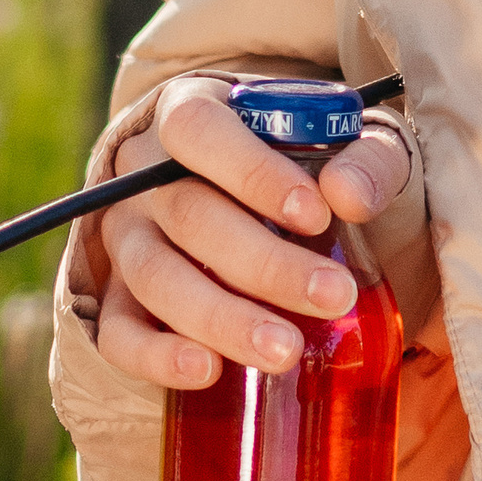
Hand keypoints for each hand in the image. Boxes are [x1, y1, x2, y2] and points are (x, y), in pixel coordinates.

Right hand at [81, 75, 412, 390]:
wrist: (257, 191)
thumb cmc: (303, 156)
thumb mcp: (346, 140)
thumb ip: (366, 156)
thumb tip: (348, 194)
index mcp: (188, 109)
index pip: (199, 129)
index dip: (253, 171)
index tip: (316, 215)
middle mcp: (143, 173)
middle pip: (187, 214)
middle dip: (264, 263)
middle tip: (332, 296)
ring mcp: (125, 237)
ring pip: (156, 277)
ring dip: (221, 318)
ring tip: (285, 350)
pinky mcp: (115, 297)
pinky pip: (118, 333)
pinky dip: (156, 357)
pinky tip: (208, 371)